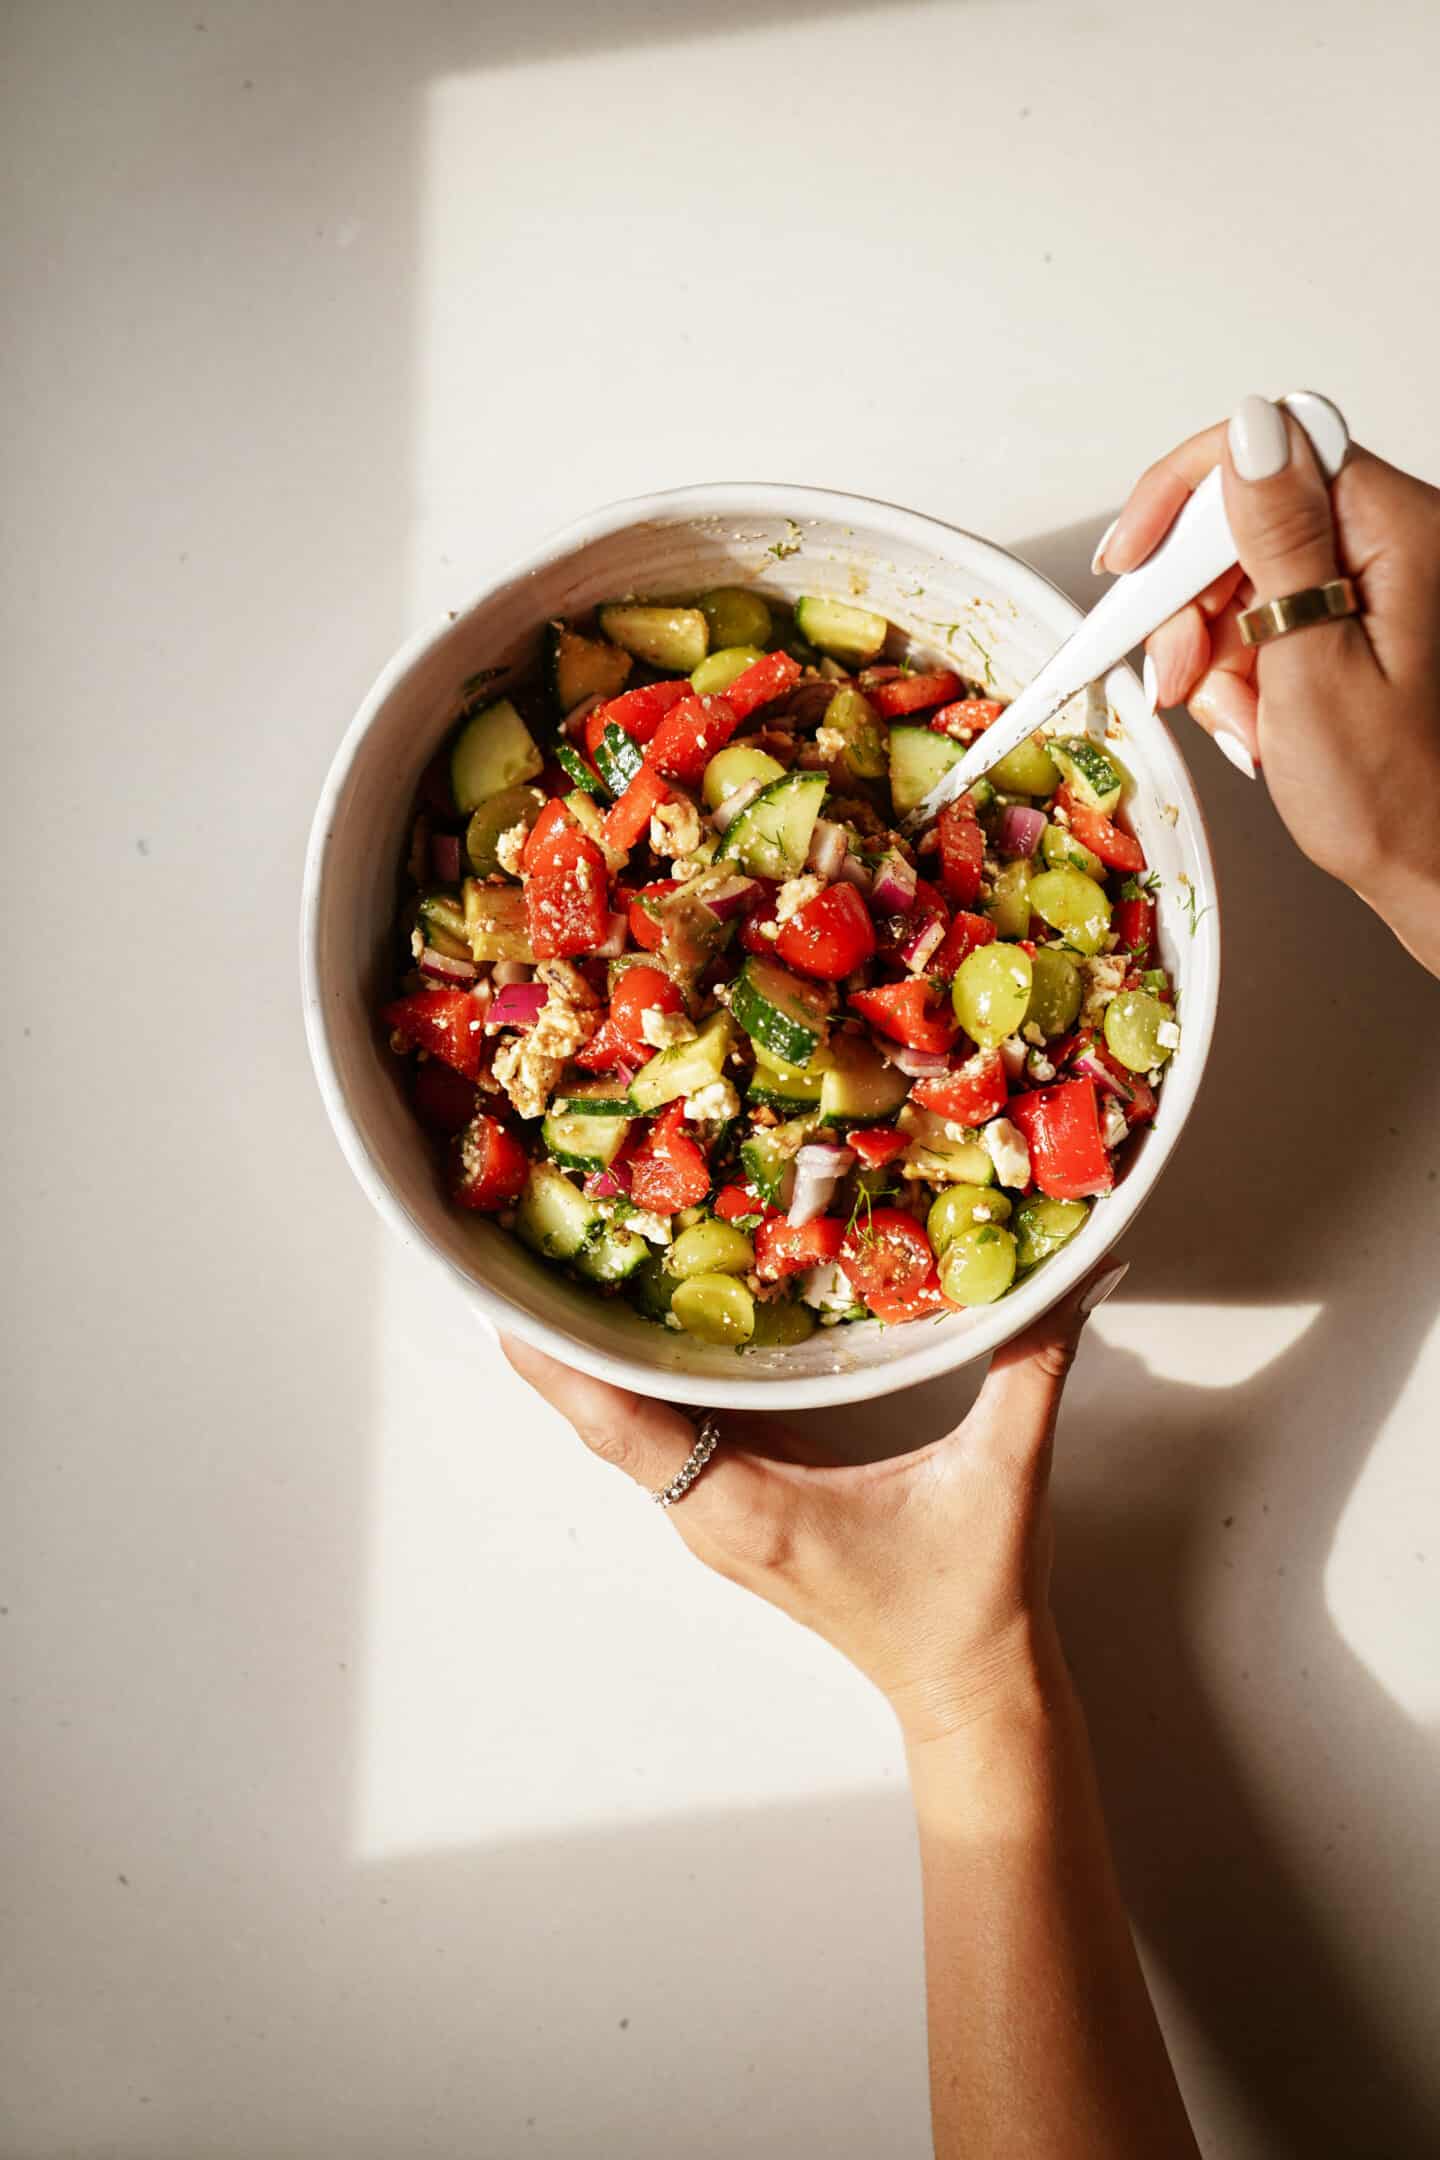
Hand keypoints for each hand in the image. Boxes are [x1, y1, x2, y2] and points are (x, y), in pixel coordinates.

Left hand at [502, 1263, 1125, 1746]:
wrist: (971, 1691)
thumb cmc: (974, 1599)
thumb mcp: (1002, 1474)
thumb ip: (1031, 1366)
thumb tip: (1072, 1275)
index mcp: (751, 1506)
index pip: (627, 1430)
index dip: (565, 1368)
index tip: (510, 1303)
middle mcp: (715, 1513)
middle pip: (606, 1422)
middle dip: (559, 1343)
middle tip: (517, 1254)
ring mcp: (721, 1517)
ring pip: (628, 1432)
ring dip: (591, 1362)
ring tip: (558, 1272)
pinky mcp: (740, 1512)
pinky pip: (667, 1438)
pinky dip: (638, 1385)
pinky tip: (642, 1328)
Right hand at [1099, 396, 1439, 973]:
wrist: (1433, 870)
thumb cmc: (1397, 797)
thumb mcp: (1315, 666)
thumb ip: (1279, 539)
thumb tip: (1251, 433)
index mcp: (1399, 530)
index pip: (1270, 448)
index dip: (1181, 499)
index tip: (1131, 562)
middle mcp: (1391, 540)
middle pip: (1243, 516)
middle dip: (1193, 601)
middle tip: (1183, 673)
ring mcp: (1368, 581)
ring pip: (1239, 574)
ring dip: (1213, 650)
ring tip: (1242, 719)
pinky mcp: (1346, 618)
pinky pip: (1260, 616)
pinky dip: (1237, 671)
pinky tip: (1258, 720)